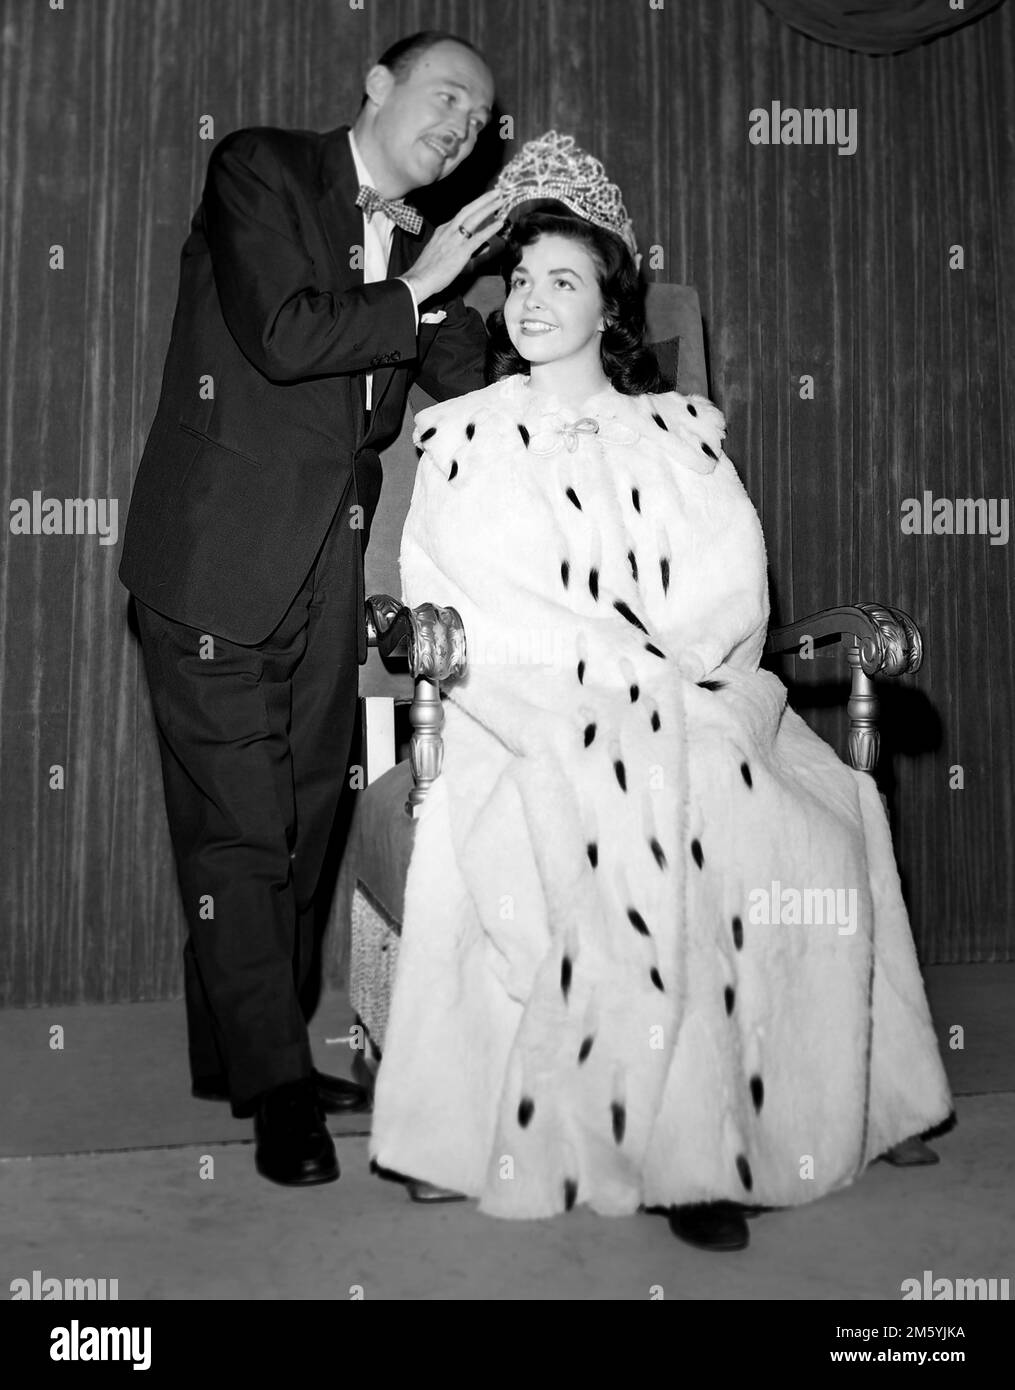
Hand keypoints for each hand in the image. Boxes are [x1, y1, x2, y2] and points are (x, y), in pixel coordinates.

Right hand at [401, 189, 506, 303]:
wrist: (419, 278)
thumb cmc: (428, 270)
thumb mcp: (441, 253)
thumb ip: (460, 248)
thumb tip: (478, 247)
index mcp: (443, 230)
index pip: (461, 215)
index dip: (475, 206)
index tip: (485, 201)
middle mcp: (449, 230)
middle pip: (468, 210)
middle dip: (484, 199)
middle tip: (497, 191)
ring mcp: (455, 239)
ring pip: (474, 218)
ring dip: (489, 208)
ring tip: (501, 200)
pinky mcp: (461, 251)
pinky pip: (478, 237)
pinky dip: (490, 229)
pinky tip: (499, 223)